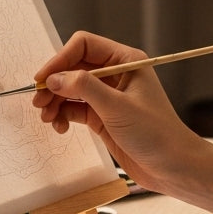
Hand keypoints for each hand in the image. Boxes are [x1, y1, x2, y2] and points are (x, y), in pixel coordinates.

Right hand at [32, 31, 203, 192]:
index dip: (60, 59)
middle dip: (54, 83)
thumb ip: (85, 88)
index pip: (84, 46)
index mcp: (126, 61)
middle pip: (73, 67)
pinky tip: (59, 127)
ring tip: (47, 118)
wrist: (173, 167)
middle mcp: (116, 74)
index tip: (43, 78)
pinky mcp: (103, 116)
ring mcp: (108, 96)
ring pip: (71, 89)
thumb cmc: (157, 134)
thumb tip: (55, 78)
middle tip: (39, 102)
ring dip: (55, 101)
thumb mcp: (117, 107)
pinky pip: (75, 108)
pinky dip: (63, 115)